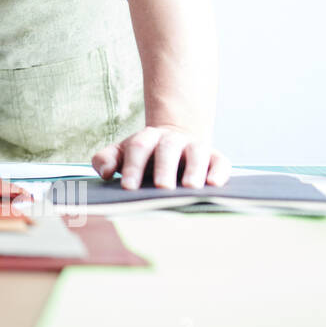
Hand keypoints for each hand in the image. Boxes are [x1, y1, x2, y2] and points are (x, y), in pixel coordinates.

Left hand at [92, 125, 230, 189]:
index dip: (133, 167)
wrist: (176, 141)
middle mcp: (172, 140)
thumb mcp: (122, 154)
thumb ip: (106, 159)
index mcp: (146, 138)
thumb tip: (105, 172)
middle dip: (164, 168)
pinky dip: (219, 172)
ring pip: (196, 153)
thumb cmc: (144, 156)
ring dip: (194, 169)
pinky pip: (221, 162)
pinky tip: (214, 184)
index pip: (138, 148)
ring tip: (190, 188)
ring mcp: (195, 146)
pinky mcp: (215, 157)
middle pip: (167, 149)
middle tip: (161, 188)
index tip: (128, 187)